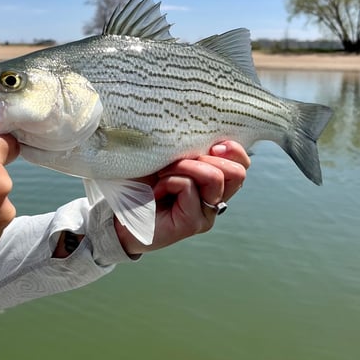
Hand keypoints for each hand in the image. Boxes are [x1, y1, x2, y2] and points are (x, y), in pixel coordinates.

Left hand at [115, 141, 248, 255]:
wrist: (117, 213)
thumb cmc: (141, 181)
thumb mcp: (170, 157)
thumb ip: (192, 149)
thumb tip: (210, 137)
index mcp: (215, 181)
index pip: (242, 164)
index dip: (232, 150)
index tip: (210, 145)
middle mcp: (216, 199)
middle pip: (237, 172)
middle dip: (206, 157)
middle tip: (176, 162)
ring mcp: (206, 213)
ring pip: (214, 177)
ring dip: (184, 167)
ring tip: (162, 175)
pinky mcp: (193, 223)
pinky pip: (189, 187)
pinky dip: (169, 181)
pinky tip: (156, 192)